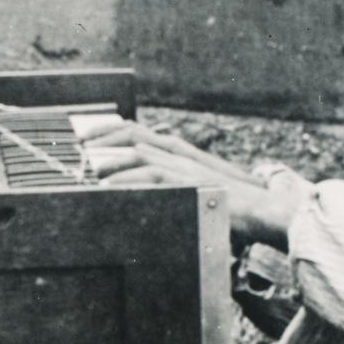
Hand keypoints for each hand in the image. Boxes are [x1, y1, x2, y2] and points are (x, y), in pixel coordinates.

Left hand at [87, 128, 312, 249]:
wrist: (264, 212)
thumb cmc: (233, 209)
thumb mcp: (197, 194)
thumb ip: (174, 192)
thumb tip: (149, 200)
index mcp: (181, 155)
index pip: (141, 132)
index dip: (112, 131)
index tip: (88, 137)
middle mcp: (181, 154)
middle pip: (135, 134)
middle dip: (103, 137)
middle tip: (78, 146)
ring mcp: (185, 166)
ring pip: (139, 152)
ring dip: (111, 159)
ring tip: (88, 169)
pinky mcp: (189, 182)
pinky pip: (151, 175)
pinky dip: (127, 178)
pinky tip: (109, 185)